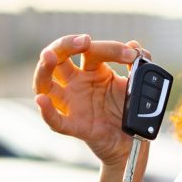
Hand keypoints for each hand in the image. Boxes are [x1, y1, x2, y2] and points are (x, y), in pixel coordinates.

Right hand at [32, 33, 149, 166]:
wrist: (133, 140)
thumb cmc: (128, 109)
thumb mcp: (136, 84)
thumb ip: (138, 65)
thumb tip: (135, 45)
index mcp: (92, 71)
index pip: (90, 51)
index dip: (110, 48)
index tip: (131, 55)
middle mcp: (76, 84)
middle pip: (58, 58)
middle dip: (65, 45)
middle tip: (84, 40)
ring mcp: (72, 104)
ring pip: (45, 84)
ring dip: (44, 69)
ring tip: (48, 57)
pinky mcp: (74, 126)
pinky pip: (55, 120)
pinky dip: (47, 111)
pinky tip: (42, 101)